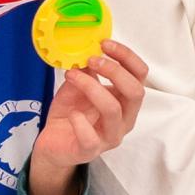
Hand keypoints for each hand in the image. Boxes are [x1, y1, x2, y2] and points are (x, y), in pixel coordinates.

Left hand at [26, 40, 147, 194]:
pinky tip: (71, 113)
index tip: (104, 44)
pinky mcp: (92, 150)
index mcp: (126, 100)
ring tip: (73, 75)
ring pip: (113, 109)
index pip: (140, 75)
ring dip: (92, 87)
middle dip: (115, 70)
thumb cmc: (72, 113)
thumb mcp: (79, 85)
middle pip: (136, 92)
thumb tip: (88, 48)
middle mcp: (125, 118)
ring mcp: (111, 136)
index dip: (126, 57)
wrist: (54, 143)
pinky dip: (79, 121)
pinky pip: (90, 136)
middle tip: (92, 59)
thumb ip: (88, 70)